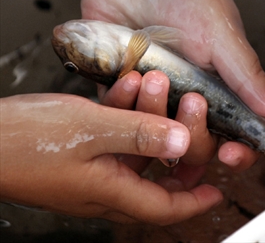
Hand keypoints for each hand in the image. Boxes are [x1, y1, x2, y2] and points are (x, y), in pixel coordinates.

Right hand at [0, 93, 221, 224]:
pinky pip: (113, 135)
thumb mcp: (90, 130)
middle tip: (189, 122)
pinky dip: (123, 113)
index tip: (215, 193)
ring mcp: (92, 168)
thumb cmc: (24, 141)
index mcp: (110, 191)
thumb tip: (180, 143)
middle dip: (175, 146)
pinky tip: (125, 87)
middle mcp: (104, 185)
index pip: (165, 207)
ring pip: (134, 147)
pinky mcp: (81, 150)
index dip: (194, 201)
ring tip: (151, 84)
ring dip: (146, 116)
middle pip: (154, 174)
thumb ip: (138, 135)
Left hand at [68, 0, 264, 167]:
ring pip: (156, 131)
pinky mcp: (124, 89)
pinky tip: (132, 78)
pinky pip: (121, 113)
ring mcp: (156, 95)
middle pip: (194, 142)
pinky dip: (125, 102)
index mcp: (218, 88)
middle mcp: (188, 96)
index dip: (235, 151)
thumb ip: (245, 73)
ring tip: (154, 77)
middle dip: (193, 130)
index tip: (230, 154)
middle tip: (193, 100)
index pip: (232, 133)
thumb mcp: (221, 32)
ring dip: (156, 112)